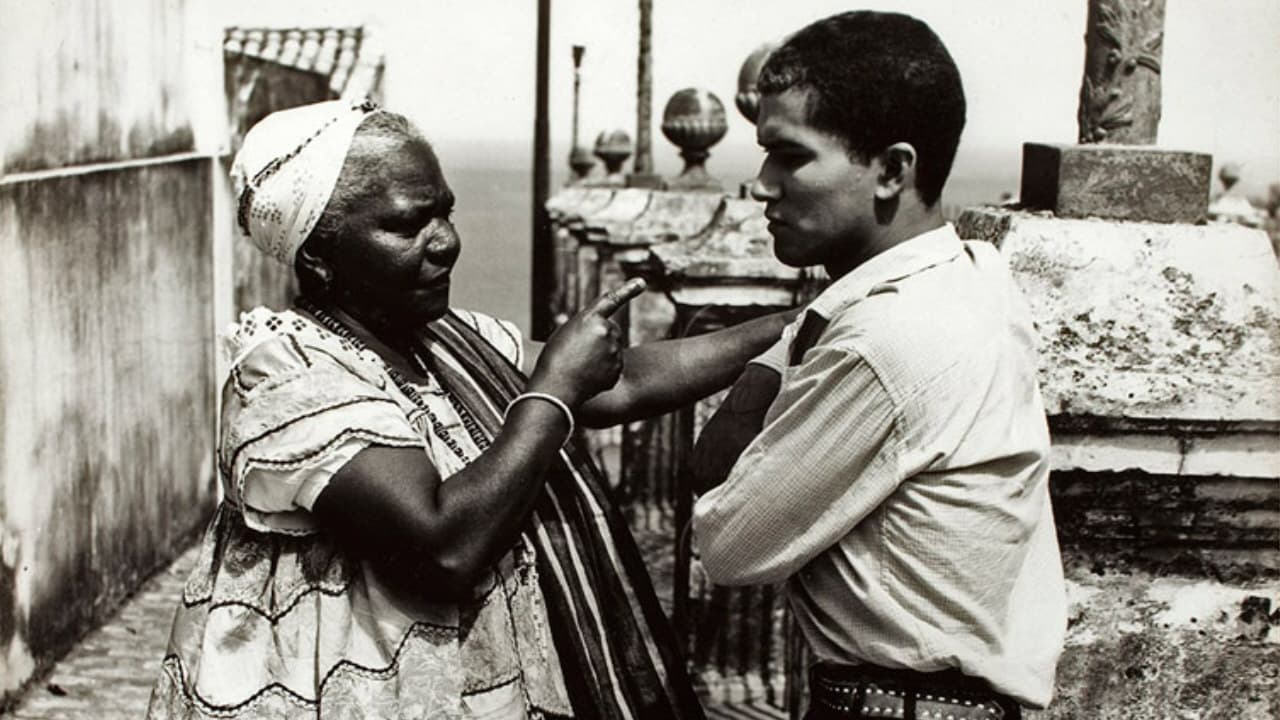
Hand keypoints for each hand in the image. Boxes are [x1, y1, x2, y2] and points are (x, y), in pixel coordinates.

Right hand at [529, 278, 645, 407]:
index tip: (641, 283)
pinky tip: (588, 375)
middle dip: (602, 337)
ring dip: (601, 355)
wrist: (556, 388)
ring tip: (581, 365)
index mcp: (591, 318)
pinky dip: (603, 371)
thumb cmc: (554, 359)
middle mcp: (606, 331)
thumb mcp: (566, 334)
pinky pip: (613, 366)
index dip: (628, 290)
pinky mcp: (617, 369)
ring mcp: (614, 351)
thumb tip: (605, 337)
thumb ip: (587, 327)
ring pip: (613, 349)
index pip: (612, 300)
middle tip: (580, 351)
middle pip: (611, 330)